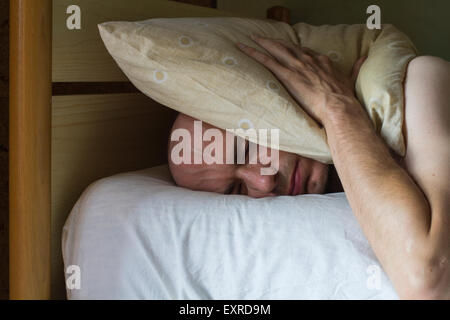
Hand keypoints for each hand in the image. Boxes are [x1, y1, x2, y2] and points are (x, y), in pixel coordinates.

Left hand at [237, 35, 365, 124]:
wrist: (339, 107)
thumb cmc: (344, 99)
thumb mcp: (351, 79)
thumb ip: (355, 68)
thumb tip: (364, 58)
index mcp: (322, 61)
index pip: (304, 51)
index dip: (294, 48)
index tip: (288, 47)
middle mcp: (308, 60)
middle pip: (288, 46)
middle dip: (275, 41)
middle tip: (263, 37)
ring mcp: (297, 66)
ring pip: (275, 49)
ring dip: (261, 43)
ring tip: (250, 39)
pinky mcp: (288, 75)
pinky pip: (267, 61)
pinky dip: (254, 53)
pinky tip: (245, 49)